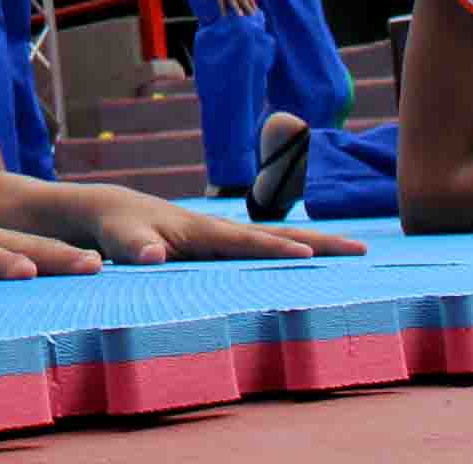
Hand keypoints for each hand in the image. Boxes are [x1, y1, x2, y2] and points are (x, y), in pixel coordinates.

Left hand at [68, 183, 362, 264]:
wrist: (109, 210)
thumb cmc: (116, 227)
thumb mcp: (120, 238)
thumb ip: (134, 246)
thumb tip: (152, 256)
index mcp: (204, 231)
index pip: (249, 241)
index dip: (280, 249)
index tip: (313, 257)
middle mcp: (221, 230)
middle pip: (279, 235)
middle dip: (320, 242)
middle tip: (363, 250)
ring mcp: (223, 236)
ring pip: (277, 239)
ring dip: (315, 244)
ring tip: (354, 251)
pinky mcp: (219, 245)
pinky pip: (264, 249)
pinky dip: (294, 251)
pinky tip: (314, 261)